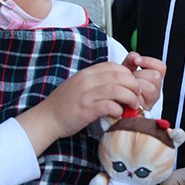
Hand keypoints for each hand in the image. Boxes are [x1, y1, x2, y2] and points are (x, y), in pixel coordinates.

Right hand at [17, 62, 139, 152]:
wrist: (47, 118)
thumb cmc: (65, 104)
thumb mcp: (81, 86)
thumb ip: (98, 82)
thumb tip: (119, 83)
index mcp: (86, 74)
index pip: (113, 66)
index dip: (128, 74)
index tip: (132, 84)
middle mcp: (86, 81)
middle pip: (119, 76)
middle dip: (133, 86)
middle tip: (137, 96)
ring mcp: (85, 95)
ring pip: (116, 89)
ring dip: (129, 98)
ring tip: (132, 105)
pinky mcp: (85, 110)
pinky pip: (108, 105)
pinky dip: (118, 109)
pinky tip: (119, 113)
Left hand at [122, 53, 165, 110]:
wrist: (112, 104)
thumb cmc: (120, 88)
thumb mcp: (125, 71)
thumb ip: (130, 60)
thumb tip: (134, 56)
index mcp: (153, 81)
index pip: (161, 67)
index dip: (150, 62)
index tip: (137, 61)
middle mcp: (154, 92)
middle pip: (155, 76)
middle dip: (139, 75)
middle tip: (130, 79)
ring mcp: (150, 102)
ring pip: (150, 88)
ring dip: (136, 86)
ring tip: (127, 88)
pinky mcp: (143, 111)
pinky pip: (141, 101)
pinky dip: (131, 97)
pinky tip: (125, 96)